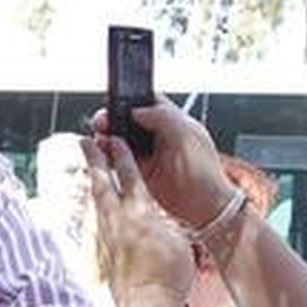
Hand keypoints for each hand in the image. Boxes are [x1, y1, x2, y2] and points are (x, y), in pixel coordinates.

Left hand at [82, 134, 194, 306]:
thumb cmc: (169, 276)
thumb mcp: (178, 239)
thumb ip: (164, 221)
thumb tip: (155, 216)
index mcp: (141, 212)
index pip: (129, 174)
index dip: (121, 154)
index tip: (115, 138)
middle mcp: (119, 221)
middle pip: (102, 181)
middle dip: (93, 159)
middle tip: (84, 141)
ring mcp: (108, 237)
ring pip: (97, 200)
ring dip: (94, 180)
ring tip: (90, 168)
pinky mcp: (105, 252)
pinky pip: (99, 220)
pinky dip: (98, 206)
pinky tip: (99, 206)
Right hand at [96, 98, 237, 229]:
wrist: (206, 207)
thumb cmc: (205, 171)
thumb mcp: (187, 137)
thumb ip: (164, 118)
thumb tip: (138, 110)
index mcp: (174, 121)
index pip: (149, 101)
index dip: (131, 99)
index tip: (116, 102)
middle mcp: (160, 135)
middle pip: (131, 119)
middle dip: (114, 118)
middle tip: (101, 122)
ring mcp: (151, 154)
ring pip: (123, 138)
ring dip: (109, 137)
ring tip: (100, 138)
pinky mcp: (143, 172)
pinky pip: (121, 160)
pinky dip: (109, 156)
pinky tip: (103, 155)